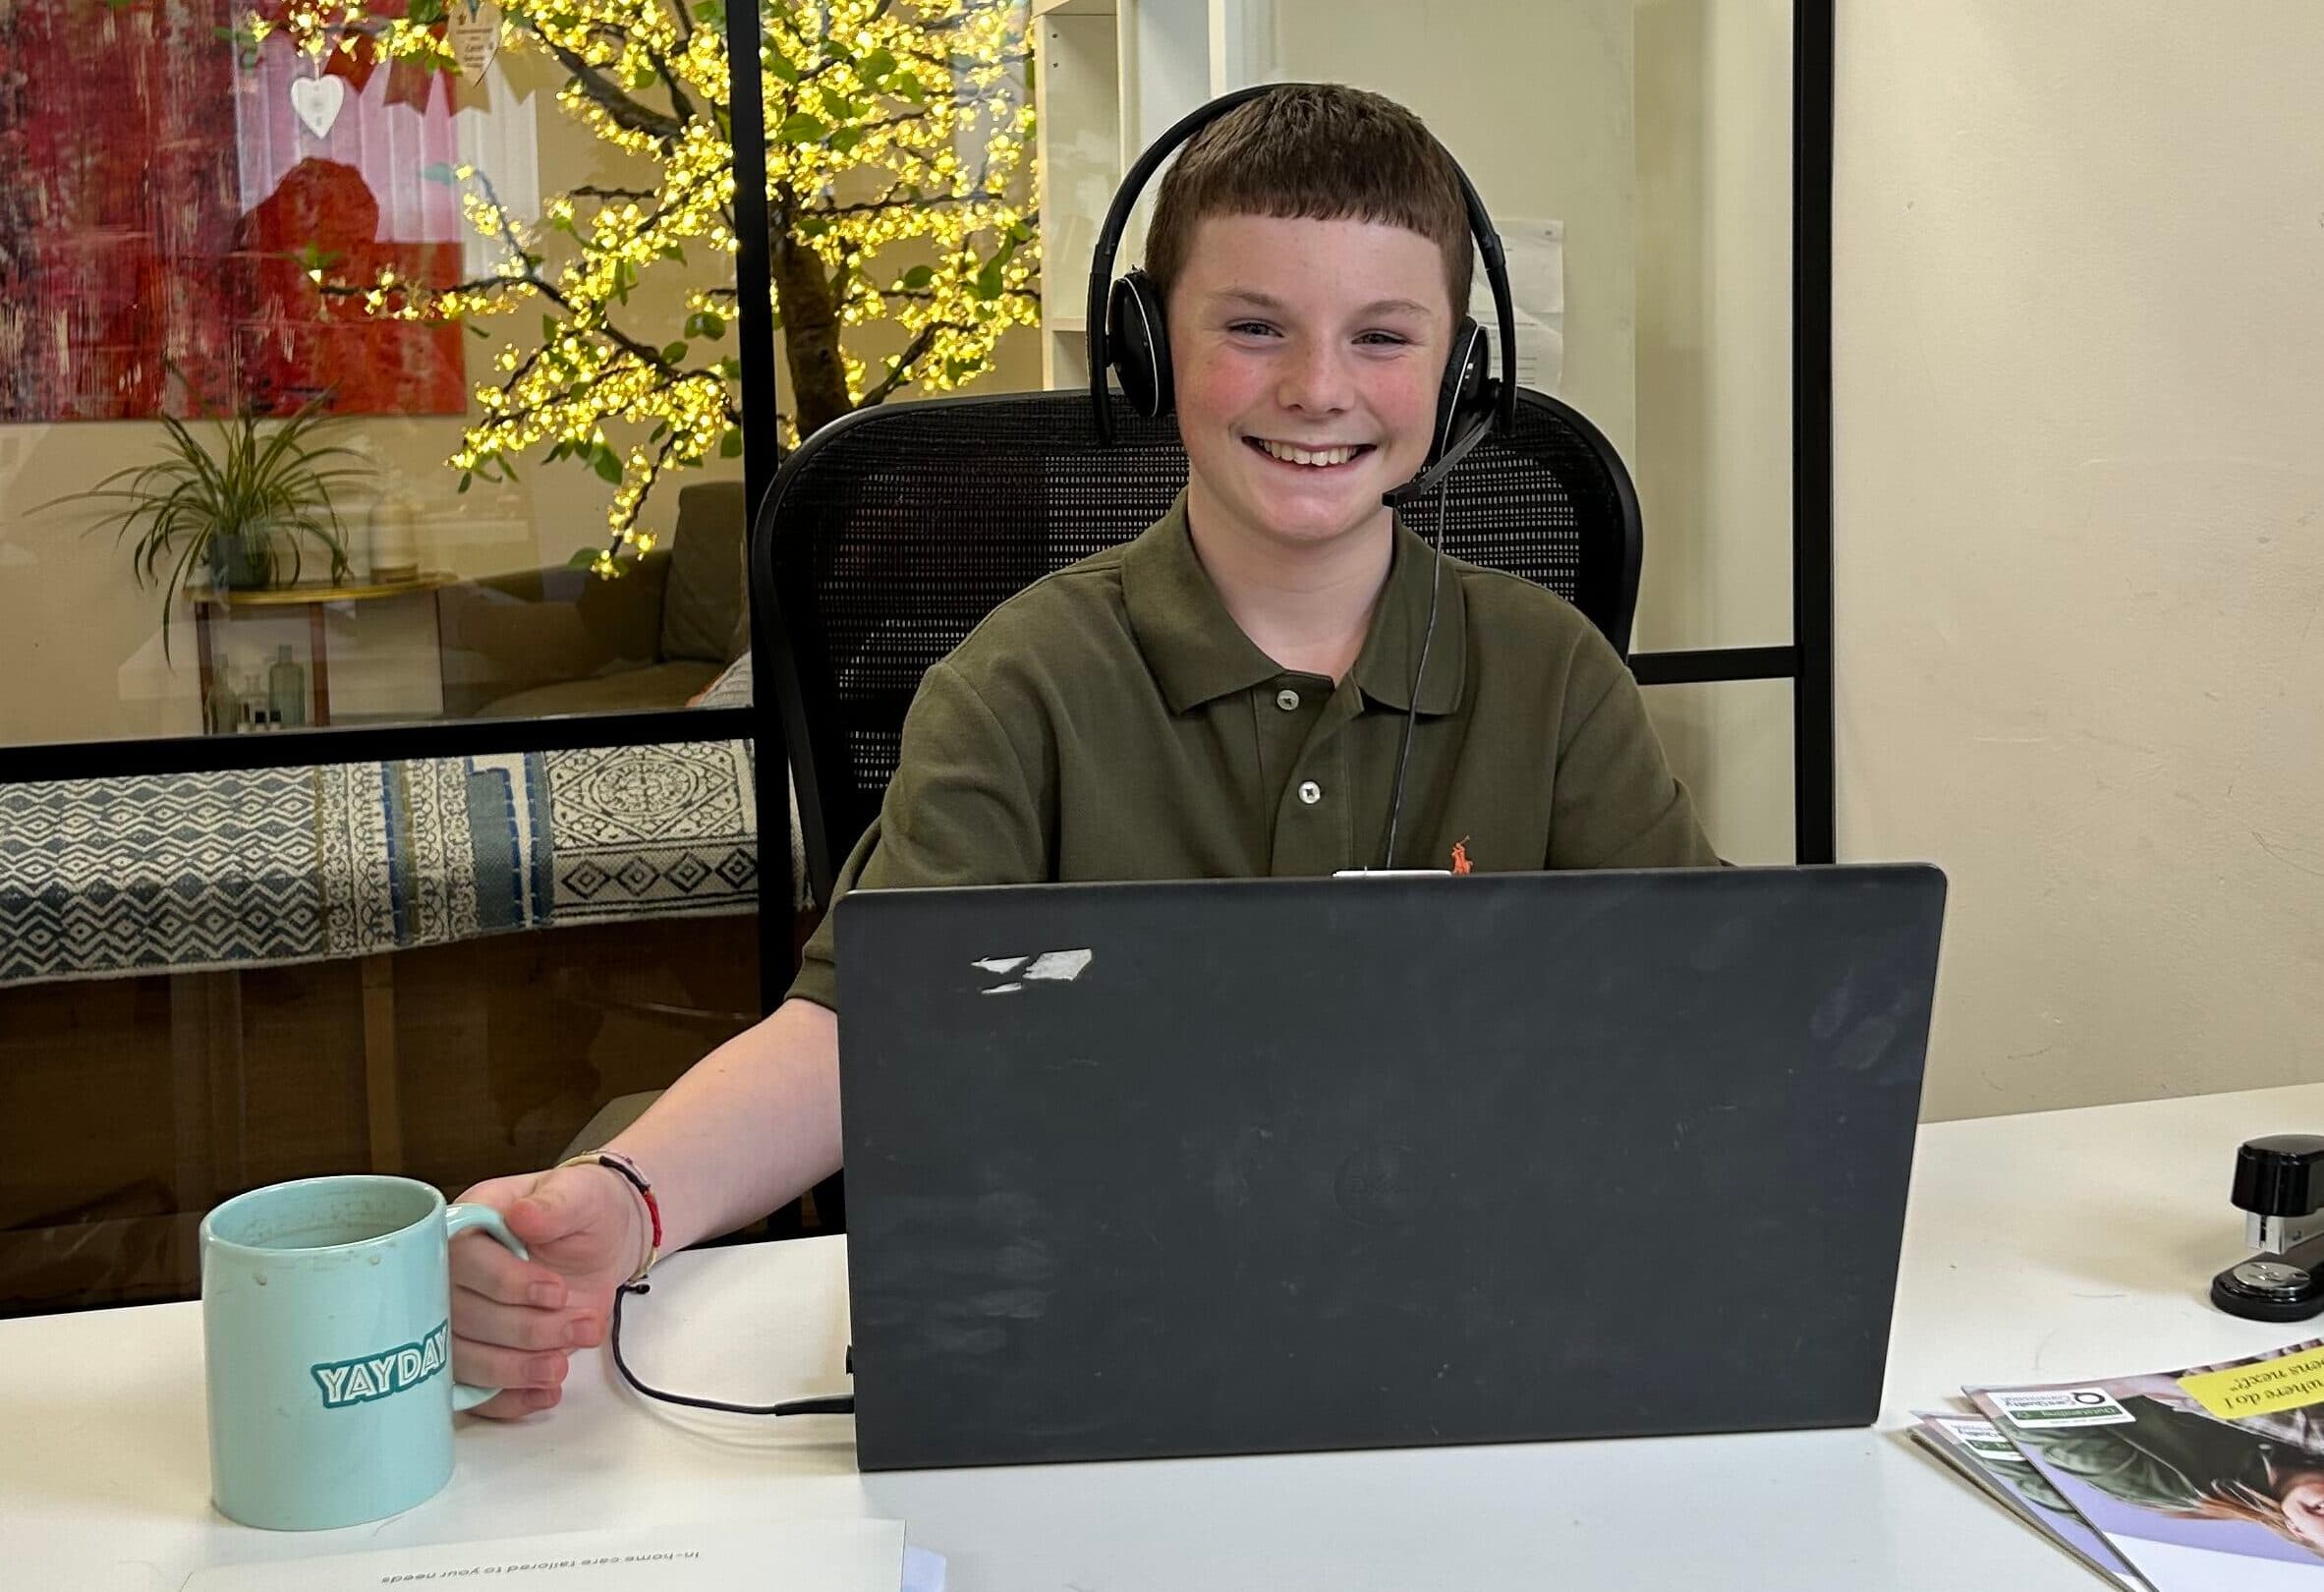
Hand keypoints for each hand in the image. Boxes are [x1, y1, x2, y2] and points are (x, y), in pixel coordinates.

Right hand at [448, 1165, 645, 1419]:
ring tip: (562, 1366)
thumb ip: (553, 1204)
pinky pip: (477, 1391)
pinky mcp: (483, 1354)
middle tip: (582, 1325)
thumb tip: (523, 1213)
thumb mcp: (579, 1194)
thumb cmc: (583, 1208)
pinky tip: (546, 1394)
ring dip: (515, 1369)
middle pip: (462, 1318)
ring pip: (464, 1359)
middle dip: (525, 1331)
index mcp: (466, 1227)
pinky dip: (509, 1399)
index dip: (506, 1283)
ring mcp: (464, 1319)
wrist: (605, 1239)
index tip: (556, 1291)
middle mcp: (452, 1276)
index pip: (462, 1261)